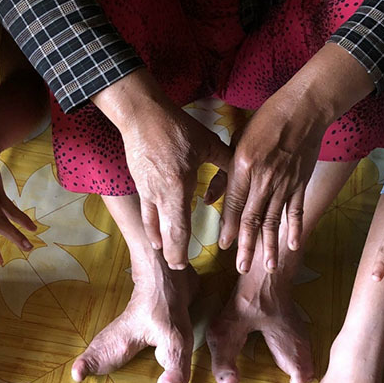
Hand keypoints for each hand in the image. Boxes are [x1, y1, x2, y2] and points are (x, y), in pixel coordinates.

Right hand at [94, 70, 231, 269]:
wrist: (141, 115)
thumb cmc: (175, 128)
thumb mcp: (207, 143)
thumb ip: (226, 162)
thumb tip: (244, 174)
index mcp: (177, 188)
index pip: (179, 228)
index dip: (181, 249)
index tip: (184, 265)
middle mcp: (159, 194)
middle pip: (164, 233)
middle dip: (171, 252)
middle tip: (177, 267)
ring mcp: (146, 190)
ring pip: (151, 223)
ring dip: (159, 240)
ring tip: (164, 253)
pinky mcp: (139, 182)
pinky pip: (145, 210)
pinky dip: (150, 223)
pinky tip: (153, 229)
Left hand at [218, 89, 326, 273]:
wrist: (302, 111)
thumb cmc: (265, 122)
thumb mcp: (237, 143)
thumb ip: (223, 174)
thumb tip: (208, 199)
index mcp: (244, 168)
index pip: (234, 204)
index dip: (229, 228)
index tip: (224, 246)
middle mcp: (264, 180)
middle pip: (253, 219)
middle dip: (247, 246)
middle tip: (242, 268)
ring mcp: (284, 184)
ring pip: (275, 220)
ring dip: (270, 245)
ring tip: (268, 267)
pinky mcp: (300, 183)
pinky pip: (297, 211)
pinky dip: (295, 229)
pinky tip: (293, 246)